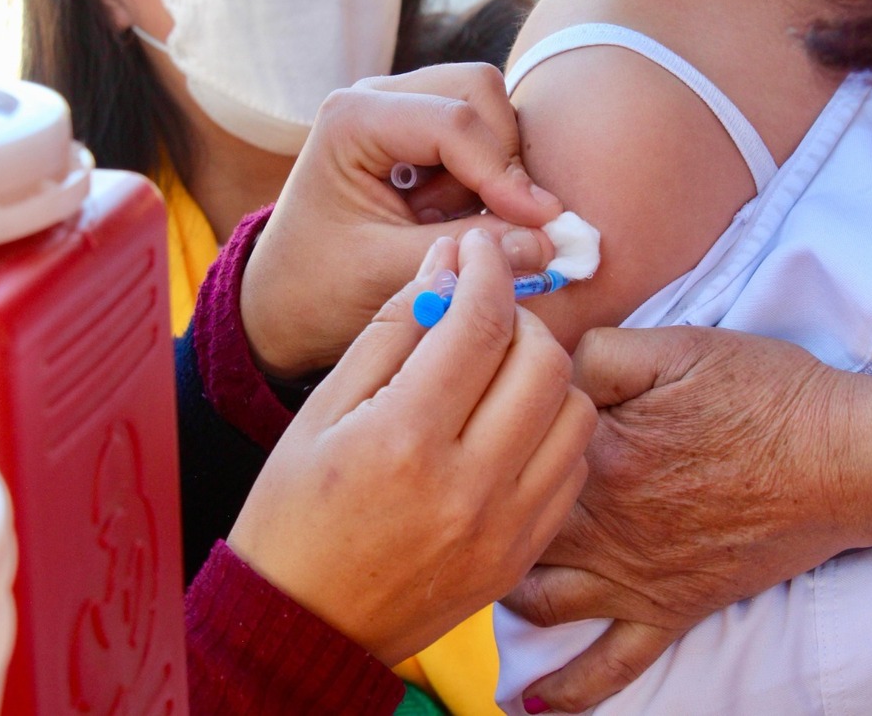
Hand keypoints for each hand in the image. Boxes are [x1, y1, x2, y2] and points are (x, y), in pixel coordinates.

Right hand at [227, 230, 594, 665]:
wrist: (307, 623)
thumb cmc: (296, 513)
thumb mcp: (324, 410)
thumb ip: (393, 330)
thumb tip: (448, 265)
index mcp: (404, 440)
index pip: (480, 324)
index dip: (485, 268)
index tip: (478, 248)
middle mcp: (468, 485)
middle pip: (545, 361)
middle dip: (519, 318)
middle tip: (485, 315)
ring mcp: (506, 526)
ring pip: (576, 411)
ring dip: (545, 373)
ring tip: (500, 372)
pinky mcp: (523, 553)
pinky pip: (573, 467)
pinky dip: (552, 429)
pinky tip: (510, 425)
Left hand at [242, 63, 565, 378]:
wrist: (285, 303)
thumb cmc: (321, 292)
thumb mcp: (394, 276)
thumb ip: (472, 253)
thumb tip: (552, 243)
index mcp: (352, 119)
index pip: (455, 123)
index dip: (506, 175)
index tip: (545, 226)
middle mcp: (376, 97)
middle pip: (478, 93)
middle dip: (502, 161)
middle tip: (496, 225)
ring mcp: (399, 108)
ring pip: (488, 112)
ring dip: (491, 173)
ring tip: (450, 226)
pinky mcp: (417, 132)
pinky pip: (479, 138)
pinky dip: (482, 180)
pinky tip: (447, 219)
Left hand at [504, 326, 868, 711]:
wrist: (843, 461)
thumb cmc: (767, 396)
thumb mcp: (680, 346)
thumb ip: (600, 353)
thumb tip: (543, 360)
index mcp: (598, 451)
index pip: (511, 438)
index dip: (486, 420)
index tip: (469, 413)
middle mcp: (603, 523)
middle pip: (508, 522)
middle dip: (474, 508)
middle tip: (450, 499)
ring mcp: (634, 577)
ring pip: (537, 597)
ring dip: (500, 586)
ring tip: (478, 571)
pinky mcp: (671, 611)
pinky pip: (610, 666)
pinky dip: (568, 689)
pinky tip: (530, 702)